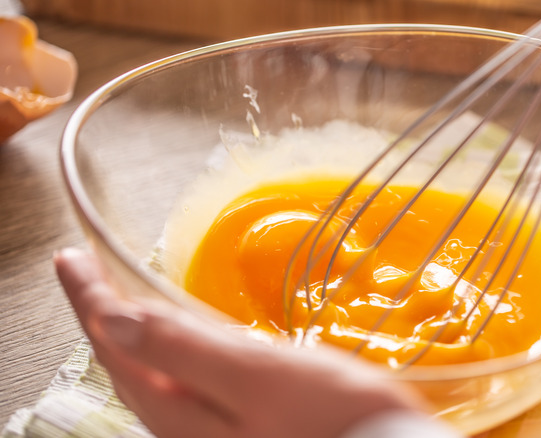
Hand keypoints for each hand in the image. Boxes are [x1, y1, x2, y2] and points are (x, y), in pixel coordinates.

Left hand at [54, 247, 425, 437]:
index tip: (73, 258)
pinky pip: (179, 382)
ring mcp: (209, 430)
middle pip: (125, 361)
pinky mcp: (235, 425)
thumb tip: (116, 320)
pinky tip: (175, 340)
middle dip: (100, 312)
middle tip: (85, 270)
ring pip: (150, 373)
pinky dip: (165, 350)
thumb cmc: (329, 418)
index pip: (116, 344)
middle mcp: (184, 427)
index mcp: (180, 412)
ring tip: (117, 298)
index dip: (91, 297)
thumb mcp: (254, 376)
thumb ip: (183, 349)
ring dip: (129, 330)